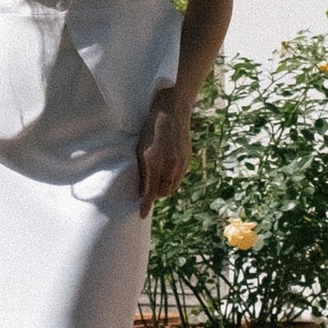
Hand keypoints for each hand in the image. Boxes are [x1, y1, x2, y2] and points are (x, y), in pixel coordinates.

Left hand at [134, 90, 191, 211]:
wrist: (170, 113)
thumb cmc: (150, 129)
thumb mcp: (140, 149)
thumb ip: (141, 170)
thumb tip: (141, 189)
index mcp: (153, 162)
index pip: (150, 191)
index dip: (145, 204)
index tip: (142, 214)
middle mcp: (168, 165)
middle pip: (163, 192)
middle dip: (155, 196)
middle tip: (147, 195)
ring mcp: (180, 162)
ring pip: (172, 187)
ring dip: (164, 190)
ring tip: (156, 186)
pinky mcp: (187, 159)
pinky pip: (179, 178)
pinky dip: (172, 181)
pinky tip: (165, 176)